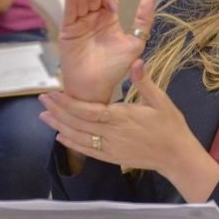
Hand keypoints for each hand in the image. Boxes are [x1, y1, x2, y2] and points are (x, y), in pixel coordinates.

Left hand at [39, 59, 218, 201]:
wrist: (176, 154)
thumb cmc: (170, 124)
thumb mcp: (160, 100)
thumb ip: (144, 82)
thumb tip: (135, 61)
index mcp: (121, 117)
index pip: (87, 110)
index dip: (67, 103)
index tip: (52, 93)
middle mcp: (111, 134)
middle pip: (78, 123)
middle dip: (58, 111)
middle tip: (42, 100)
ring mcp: (110, 148)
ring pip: (79, 138)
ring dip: (60, 127)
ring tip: (44, 116)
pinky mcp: (112, 157)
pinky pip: (88, 151)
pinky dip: (72, 144)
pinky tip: (61, 138)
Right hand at [58, 0, 155, 102]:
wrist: (96, 87)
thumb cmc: (115, 68)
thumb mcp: (135, 42)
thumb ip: (143, 19)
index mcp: (110, 19)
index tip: (114, 6)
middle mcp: (94, 18)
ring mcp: (80, 24)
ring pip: (80, 1)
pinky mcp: (68, 31)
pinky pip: (68, 13)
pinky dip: (70, 2)